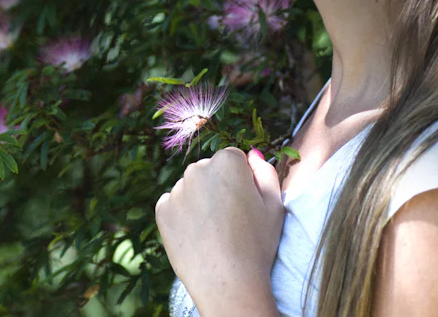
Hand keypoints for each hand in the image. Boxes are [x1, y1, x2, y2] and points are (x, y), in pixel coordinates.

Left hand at [156, 147, 284, 316]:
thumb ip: (266, 173)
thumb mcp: (274, 206)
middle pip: (209, 171)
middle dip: (218, 186)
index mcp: (227, 162)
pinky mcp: (162, 210)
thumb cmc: (256, 245)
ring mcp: (177, 189)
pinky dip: (183, 215)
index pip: (234, 159)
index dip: (242, 181)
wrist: (227, 282)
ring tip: (214, 231)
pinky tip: (197, 235)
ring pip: (191, 188)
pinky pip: (174, 204)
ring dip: (200, 200)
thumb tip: (253, 156)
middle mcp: (197, 169)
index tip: (246, 203)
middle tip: (230, 220)